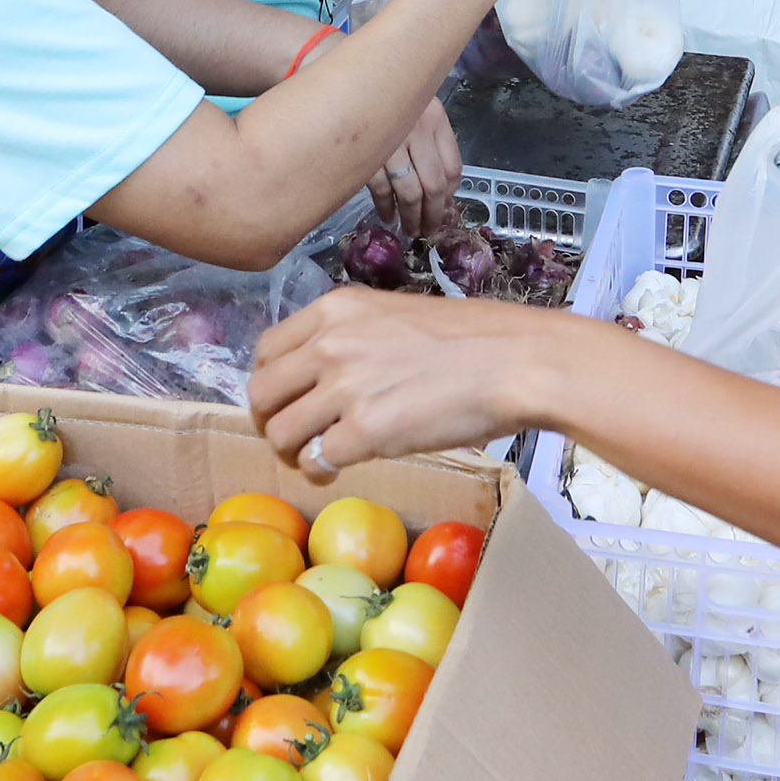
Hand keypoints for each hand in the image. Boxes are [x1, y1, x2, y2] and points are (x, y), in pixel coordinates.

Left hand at [251, 284, 569, 481]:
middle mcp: (331, 344)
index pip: (266, 349)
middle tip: (292, 438)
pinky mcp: (365, 432)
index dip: (270, 383)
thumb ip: (354, 338)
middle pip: (261, 393)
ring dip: (291, 452)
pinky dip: (319, 471)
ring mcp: (345, 388)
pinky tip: (337, 471)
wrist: (518, 362)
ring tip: (316, 459)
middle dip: (270, 422)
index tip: (287, 401)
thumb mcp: (398, 316)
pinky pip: (315, 460)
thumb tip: (329, 374)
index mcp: (337, 309)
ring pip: (279, 432)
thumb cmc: (473, 341)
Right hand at [366, 96, 462, 234]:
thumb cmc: (383, 91)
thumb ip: (428, 136)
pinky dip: (386, 206)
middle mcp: (417, 130)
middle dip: (434, 214)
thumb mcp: (414, 105)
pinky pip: (381, 187)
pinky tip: (387, 215)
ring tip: (411, 230)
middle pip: (435, 185)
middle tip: (429, 231)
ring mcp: (391, 141)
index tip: (444, 208)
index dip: (451, 195)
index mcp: (435, 118)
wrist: (347, 72)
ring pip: (410, 192)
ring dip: (412, 216)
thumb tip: (438, 185)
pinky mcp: (366, 152)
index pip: (453, 167)